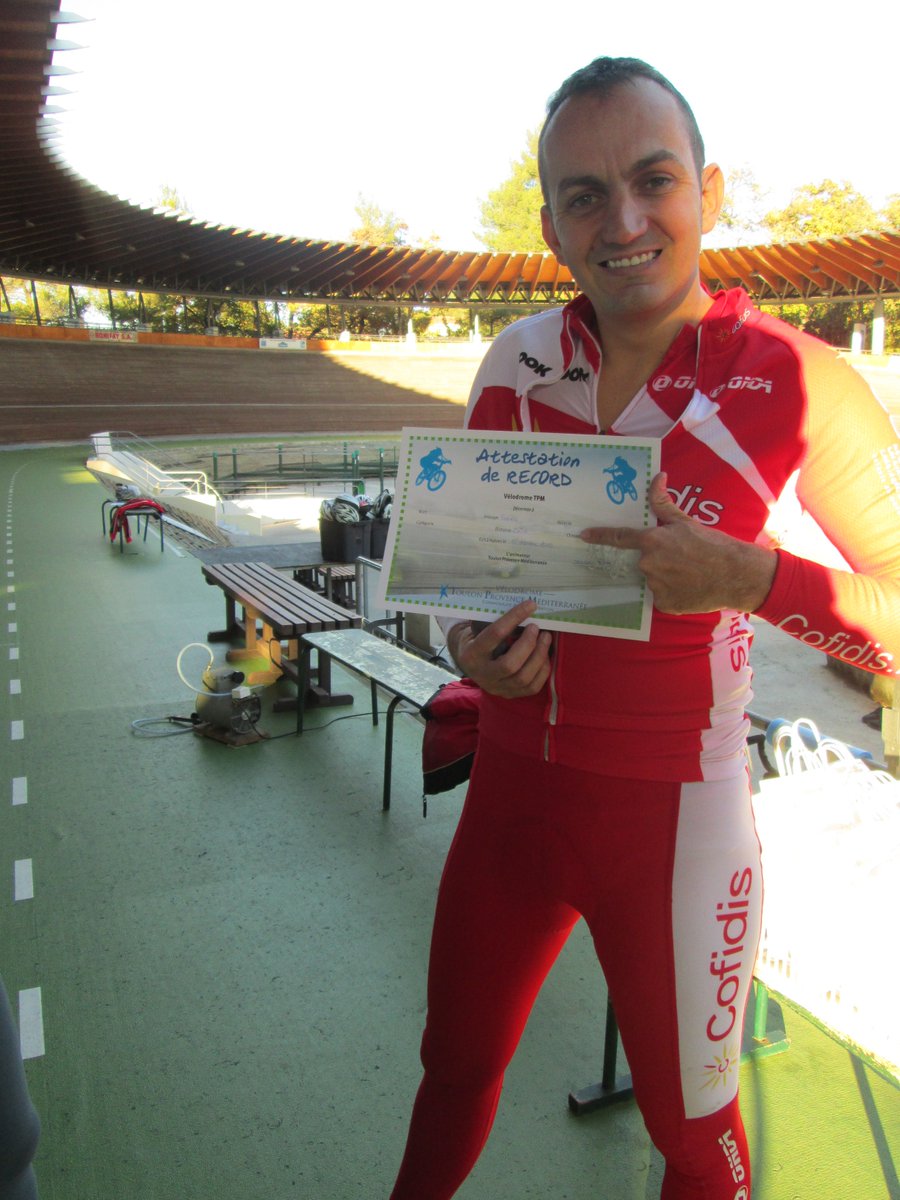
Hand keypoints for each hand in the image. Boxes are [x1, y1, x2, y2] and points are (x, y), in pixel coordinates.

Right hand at [447, 599, 552, 696]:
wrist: (471, 664)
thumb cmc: (478, 639)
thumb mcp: (479, 629)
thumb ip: (496, 621)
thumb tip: (525, 607)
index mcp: (471, 654)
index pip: (494, 635)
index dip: (514, 618)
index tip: (530, 605)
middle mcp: (483, 675)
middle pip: (510, 664)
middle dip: (528, 644)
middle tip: (537, 628)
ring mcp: (497, 688)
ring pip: (523, 678)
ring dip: (539, 655)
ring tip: (546, 638)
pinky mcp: (510, 695)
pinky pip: (533, 687)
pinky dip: (543, 669)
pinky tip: (545, 655)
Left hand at [579, 473, 776, 613]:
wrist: (735, 574)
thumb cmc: (712, 545)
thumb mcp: (687, 521)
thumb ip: (664, 504)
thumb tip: (657, 477)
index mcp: (652, 542)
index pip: (619, 538)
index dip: (600, 536)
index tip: (583, 535)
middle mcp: (648, 565)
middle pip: (643, 561)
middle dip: (658, 558)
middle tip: (682, 558)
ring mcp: (655, 586)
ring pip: (653, 579)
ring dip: (666, 575)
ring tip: (689, 572)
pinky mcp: (664, 604)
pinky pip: (662, 596)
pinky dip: (673, 592)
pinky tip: (690, 586)